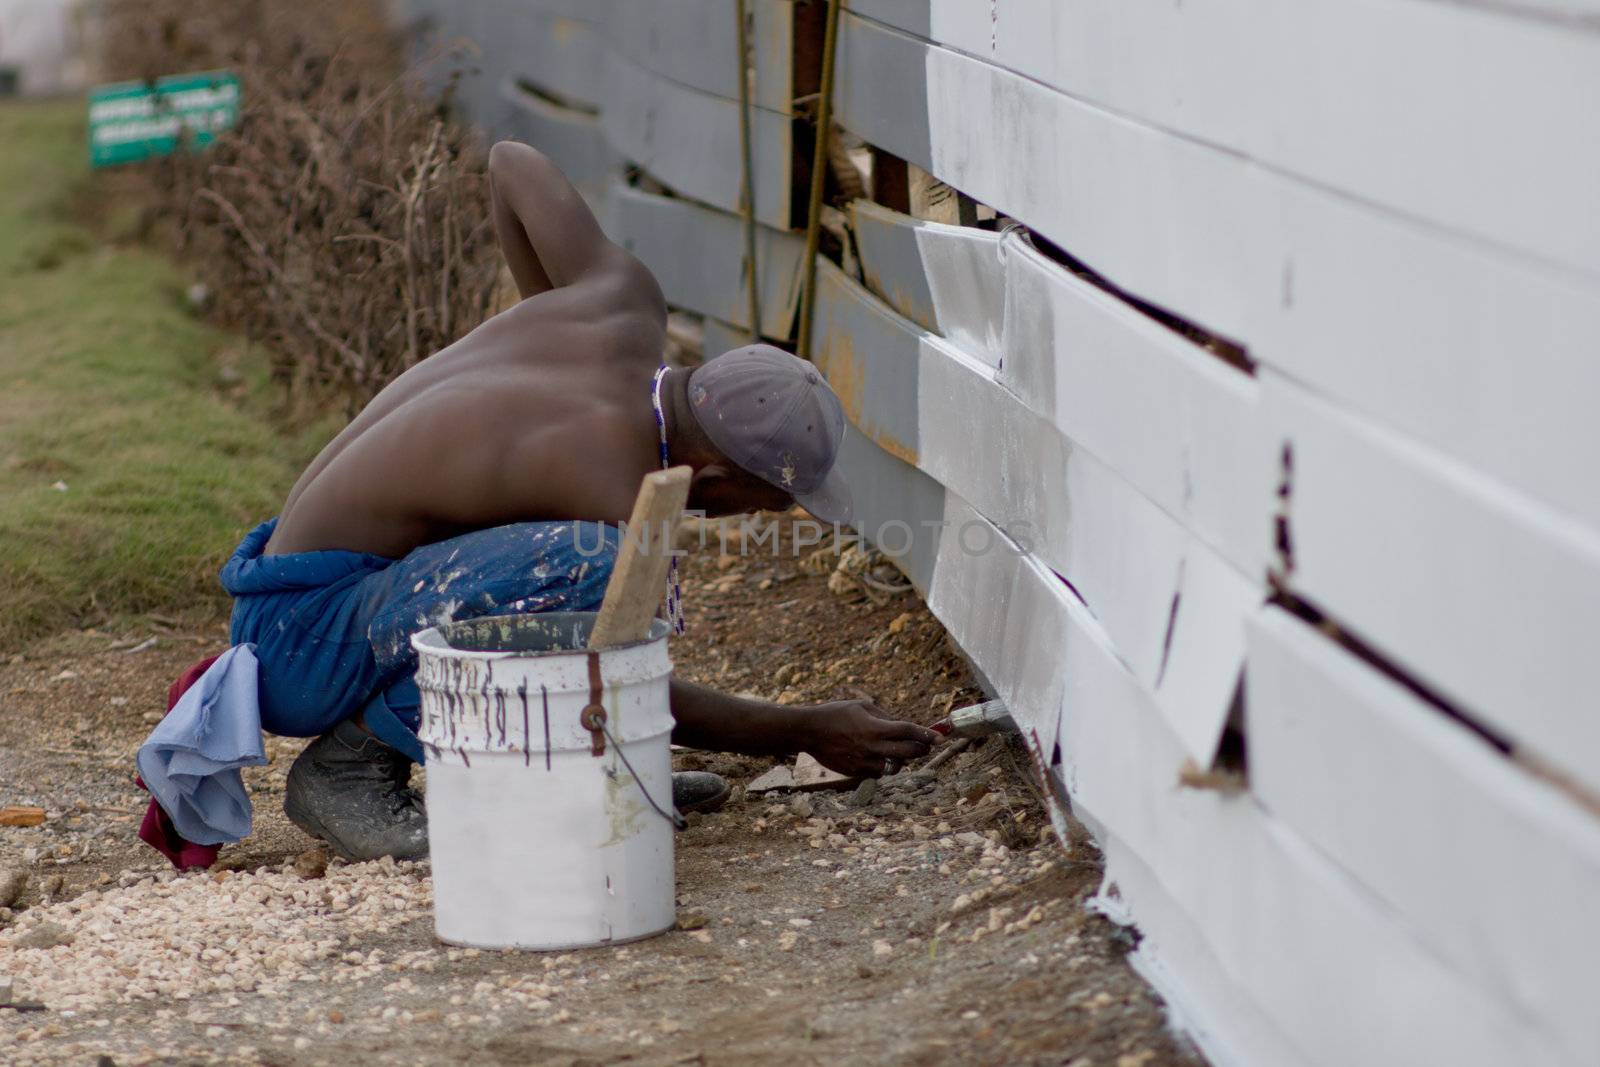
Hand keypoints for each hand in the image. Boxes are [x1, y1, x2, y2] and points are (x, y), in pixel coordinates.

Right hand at [798, 699, 942, 777]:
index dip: (927, 734)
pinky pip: (880, 772)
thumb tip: (904, 725)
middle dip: (922, 749)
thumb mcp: (862, 706)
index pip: (909, 732)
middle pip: (908, 753)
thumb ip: (885, 716)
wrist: (810, 732)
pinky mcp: (857, 773)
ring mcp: (864, 762)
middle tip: (926, 745)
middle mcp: (872, 747)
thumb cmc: (836, 714)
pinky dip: (885, 765)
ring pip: (896, 767)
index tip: (940, 737)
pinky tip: (881, 756)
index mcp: (875, 728)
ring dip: (903, 759)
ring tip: (900, 750)